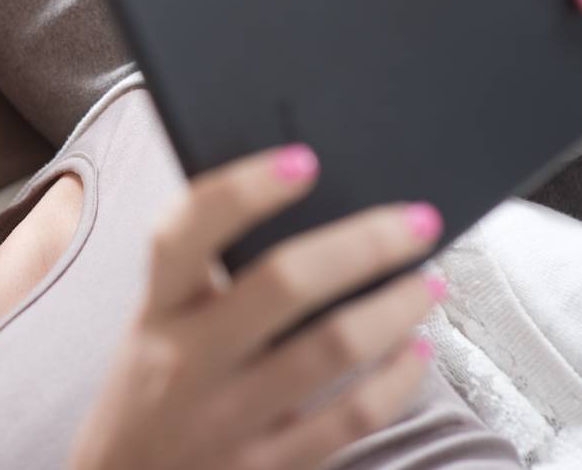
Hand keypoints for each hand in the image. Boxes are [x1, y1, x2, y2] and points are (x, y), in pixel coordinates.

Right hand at [69, 146, 443, 469]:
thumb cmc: (151, 391)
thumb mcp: (155, 327)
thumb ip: (204, 275)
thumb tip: (300, 202)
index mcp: (155, 311)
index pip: (186, 232)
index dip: (244, 189)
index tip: (304, 160)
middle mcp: (183, 362)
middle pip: (283, 284)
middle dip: (363, 244)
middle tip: (416, 221)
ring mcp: (225, 421)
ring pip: (331, 348)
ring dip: (396, 306)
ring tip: (430, 281)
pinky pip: (349, 418)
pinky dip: (397, 380)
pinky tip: (416, 351)